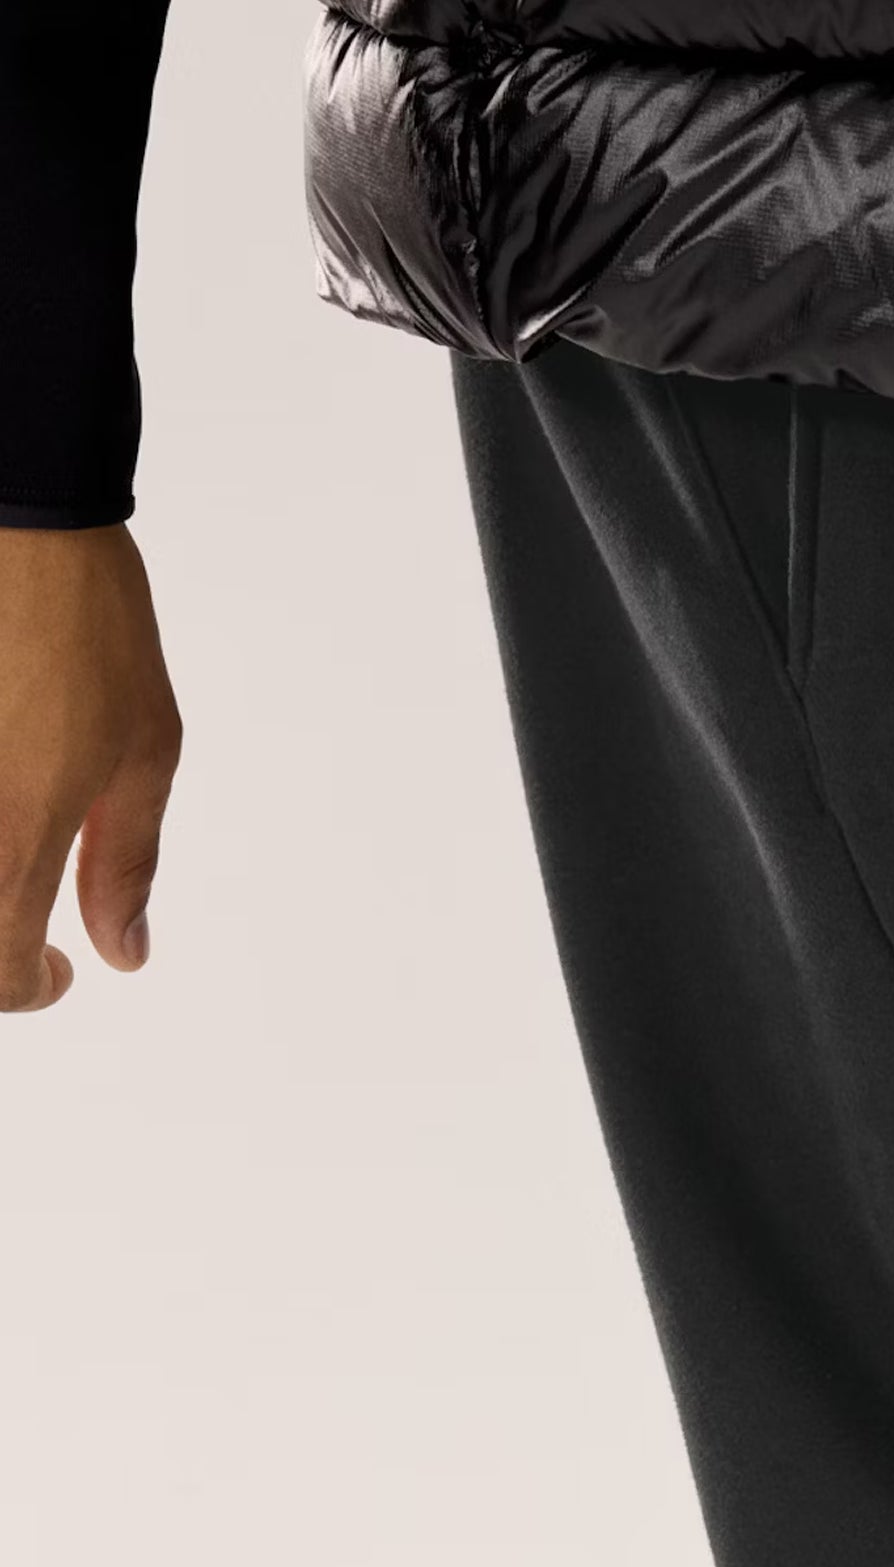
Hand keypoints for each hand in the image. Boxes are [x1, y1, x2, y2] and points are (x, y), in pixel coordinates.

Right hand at [0, 524, 180, 1012]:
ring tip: (10, 849)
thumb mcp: (142, 751)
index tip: (56, 969)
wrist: (12, 514)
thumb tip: (123, 949)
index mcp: (9, 836)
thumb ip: (123, 861)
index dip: (26, 987)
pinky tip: (1, 780)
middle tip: (27, 929)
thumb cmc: (86, 624)